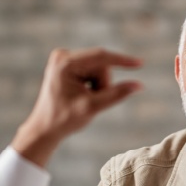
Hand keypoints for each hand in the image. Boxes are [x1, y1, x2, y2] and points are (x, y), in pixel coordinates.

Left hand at [11, 48, 141, 166]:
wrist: (45, 128)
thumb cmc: (64, 119)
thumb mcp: (92, 107)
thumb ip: (116, 95)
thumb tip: (139, 85)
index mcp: (65, 63)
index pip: (101, 57)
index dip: (122, 60)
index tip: (140, 63)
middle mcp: (63, 56)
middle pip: (101, 65)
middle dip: (103, 84)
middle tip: (93, 101)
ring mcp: (65, 60)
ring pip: (99, 69)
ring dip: (99, 86)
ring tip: (85, 100)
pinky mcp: (68, 65)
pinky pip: (93, 72)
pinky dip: (93, 86)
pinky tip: (82, 96)